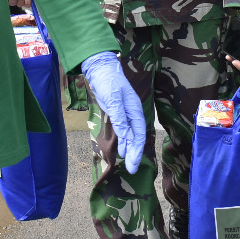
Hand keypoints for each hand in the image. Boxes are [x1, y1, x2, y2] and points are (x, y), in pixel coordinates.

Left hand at [81, 52, 145, 173]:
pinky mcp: (117, 113)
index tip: (134, 162)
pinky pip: (123, 130)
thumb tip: (126, 137)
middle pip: (136, 136)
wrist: (100, 68)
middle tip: (132, 170)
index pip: (139, 133)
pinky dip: (124, 141)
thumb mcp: (113, 100)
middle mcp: (132, 113)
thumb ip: (120, 119)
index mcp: (135, 109)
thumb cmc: (108, 82)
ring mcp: (125, 113)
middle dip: (135, 153)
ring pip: (130, 135)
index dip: (137, 149)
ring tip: (129, 165)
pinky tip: (122, 151)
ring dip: (130, 149)